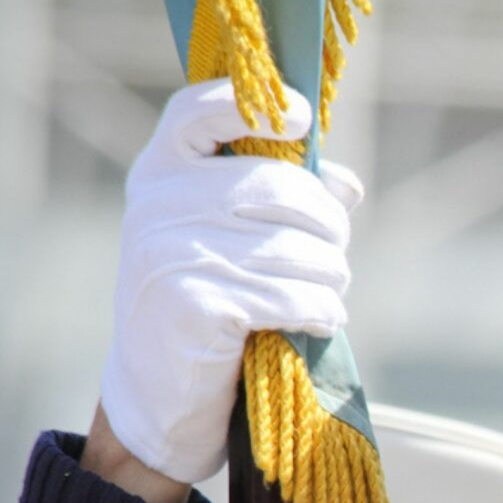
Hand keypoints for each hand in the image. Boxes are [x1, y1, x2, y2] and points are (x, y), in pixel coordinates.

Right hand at [99, 78, 363, 483]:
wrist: (156, 395)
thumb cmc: (203, 306)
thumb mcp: (227, 242)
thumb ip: (279, 202)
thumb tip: (346, 184)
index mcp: (161, 174)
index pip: (199, 110)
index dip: (254, 107)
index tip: (298, 120)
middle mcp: (160, 204)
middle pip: (281, 186)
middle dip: (328, 225)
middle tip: (335, 255)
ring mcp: (173, 252)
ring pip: (298, 247)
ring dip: (331, 275)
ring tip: (328, 294)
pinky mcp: (197, 304)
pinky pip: (293, 295)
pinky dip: (321, 310)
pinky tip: (321, 320)